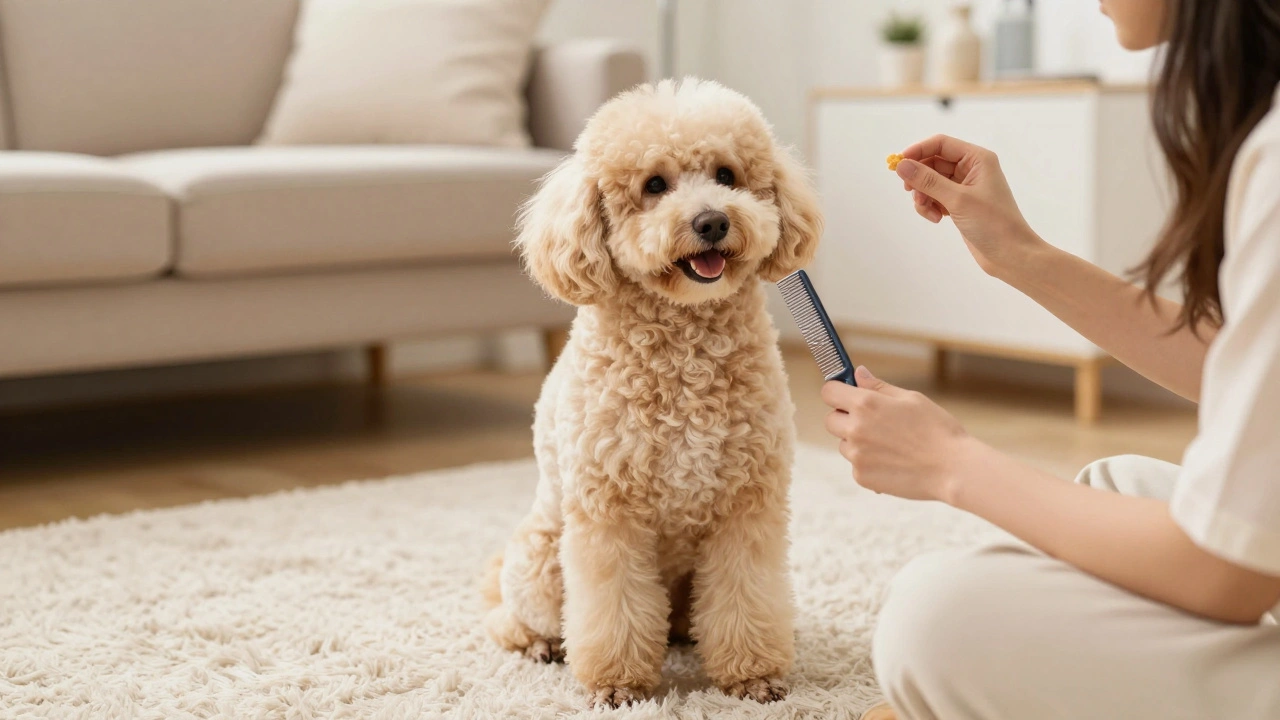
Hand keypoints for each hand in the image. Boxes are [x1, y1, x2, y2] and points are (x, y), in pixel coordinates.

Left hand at [821, 366, 969, 501]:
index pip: (829, 392)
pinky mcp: (861, 477)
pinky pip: (856, 465)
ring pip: (843, 444)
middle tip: (872, 422)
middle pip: (830, 420)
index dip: (837, 392)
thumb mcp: (911, 398)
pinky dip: (868, 463)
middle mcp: (855, 429)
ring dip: (857, 442)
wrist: (952, 469)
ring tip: (889, 444)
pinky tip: (893, 462)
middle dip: (845, 418)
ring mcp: (856, 455)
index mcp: (865, 404)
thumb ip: (878, 386)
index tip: (846, 395)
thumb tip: (858, 373)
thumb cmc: (937, 429)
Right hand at [895, 134, 1044, 278]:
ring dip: (924, 196)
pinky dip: (930, 206)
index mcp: (977, 159)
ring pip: (931, 182)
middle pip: (933, 163)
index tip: (898, 165)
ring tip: (929, 213)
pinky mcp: (960, 204)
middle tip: (910, 193)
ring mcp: (965, 187)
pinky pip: (936, 197)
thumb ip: (928, 181)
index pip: (941, 144)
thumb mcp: (958, 199)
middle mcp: (971, 169)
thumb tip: (901, 165)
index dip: (918, 151)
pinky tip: (936, 219)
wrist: (1010, 255)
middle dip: (920, 179)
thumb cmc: (993, 223)